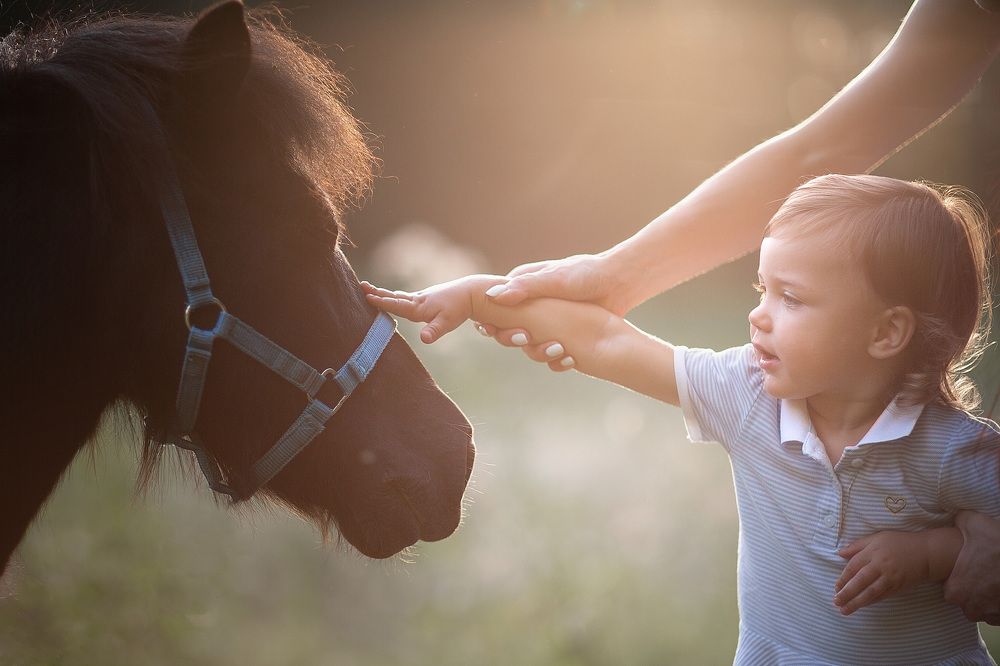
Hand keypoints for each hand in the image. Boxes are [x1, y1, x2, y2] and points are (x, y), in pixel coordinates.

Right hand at [361, 280, 473, 343]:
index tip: (366, 296)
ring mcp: (422, 298)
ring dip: (386, 294)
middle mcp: (417, 301)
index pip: (396, 305)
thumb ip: (434, 331)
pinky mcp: (427, 298)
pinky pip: (407, 297)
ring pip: (400, 296)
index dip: (381, 302)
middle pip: (394, 297)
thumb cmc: (458, 309)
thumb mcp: (447, 323)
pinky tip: (397, 297)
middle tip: (361, 286)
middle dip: (378, 293)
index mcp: (418, 308)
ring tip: (373, 291)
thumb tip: (424, 340)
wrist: (469, 293)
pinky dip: (397, 296)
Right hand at [475, 253, 625, 366]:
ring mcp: (546, 322)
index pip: (494, 306)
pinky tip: (568, 360)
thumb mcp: (554, 279)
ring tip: (556, 349)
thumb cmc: (586, 275)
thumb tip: (491, 296)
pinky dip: (556, 359)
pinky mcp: (561, 336)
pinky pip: (550, 352)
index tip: (490, 329)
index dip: (489, 319)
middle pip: (507, 327)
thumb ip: (525, 288)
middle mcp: (530, 305)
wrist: (620, 283)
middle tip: (525, 338)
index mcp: (522, 286)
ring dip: (537, 350)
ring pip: (529, 343)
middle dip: (512, 337)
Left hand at [834, 532, 928, 614]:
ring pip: (871, 592)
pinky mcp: (898, 587)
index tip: (835, 587)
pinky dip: (871, 602)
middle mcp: (880, 566)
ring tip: (845, 610)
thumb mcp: (877, 538)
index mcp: (872, 552)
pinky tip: (862, 606)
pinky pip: (882, 596)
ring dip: (857, 602)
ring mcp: (890, 578)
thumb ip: (857, 545)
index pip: (853, 567)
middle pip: (860, 581)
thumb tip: (840, 553)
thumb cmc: (899, 543)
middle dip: (847, 593)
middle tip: (836, 602)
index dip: (843, 578)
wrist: (926, 553)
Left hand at [945, 511, 999, 624]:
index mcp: (956, 590)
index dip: (960, 577)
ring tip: (995, 580)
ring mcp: (992, 616)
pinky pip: (999, 614)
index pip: (951, 588)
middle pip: (968, 601)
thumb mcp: (973, 524)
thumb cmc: (998, 545)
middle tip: (985, 573)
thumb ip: (959, 522)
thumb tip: (956, 519)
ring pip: (985, 609)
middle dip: (975, 589)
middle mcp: (971, 608)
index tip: (970, 568)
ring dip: (989, 598)